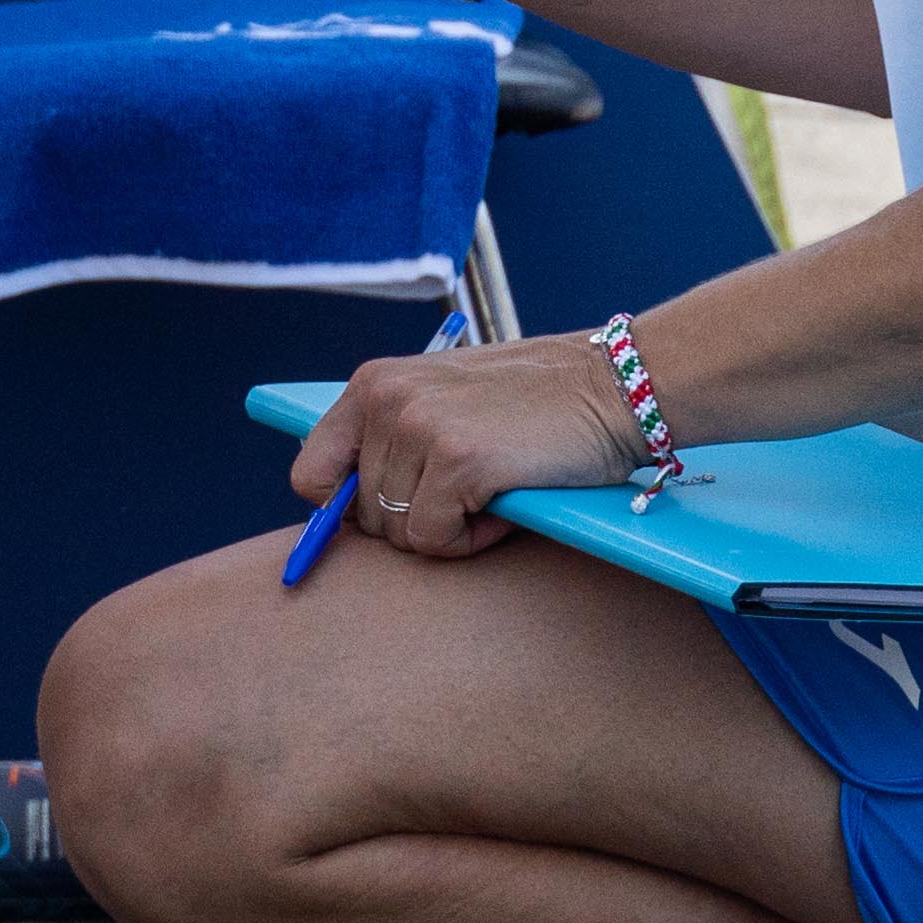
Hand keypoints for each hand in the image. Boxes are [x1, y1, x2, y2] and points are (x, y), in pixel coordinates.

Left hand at [282, 333, 643, 558]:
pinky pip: (435, 539)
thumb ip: (392, 440)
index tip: (389, 513)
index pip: (310, 473)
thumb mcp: (443, 401)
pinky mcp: (456, 460)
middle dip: (413, 520)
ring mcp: (419, 429)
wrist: (613, 387)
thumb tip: (342, 515)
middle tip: (469, 493)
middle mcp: (386, 400)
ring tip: (493, 491)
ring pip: (399, 532)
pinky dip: (471, 540)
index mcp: (373, 383)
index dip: (346, 509)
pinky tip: (504, 505)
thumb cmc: (534, 404)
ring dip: (449, 529)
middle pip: (362, 514)